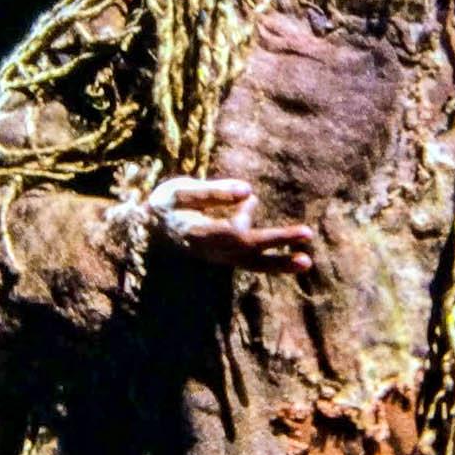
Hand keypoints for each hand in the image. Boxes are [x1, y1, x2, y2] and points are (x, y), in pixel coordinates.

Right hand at [146, 177, 313, 272]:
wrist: (147, 231)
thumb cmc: (166, 205)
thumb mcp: (181, 191)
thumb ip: (214, 192)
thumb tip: (250, 191)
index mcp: (199, 233)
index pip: (232, 233)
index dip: (245, 220)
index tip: (251, 198)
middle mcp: (212, 251)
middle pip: (249, 250)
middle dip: (278, 242)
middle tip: (307, 235)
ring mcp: (219, 259)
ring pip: (253, 264)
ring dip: (280, 262)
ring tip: (306, 262)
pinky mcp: (225, 259)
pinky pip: (251, 263)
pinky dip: (272, 261)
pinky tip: (295, 257)